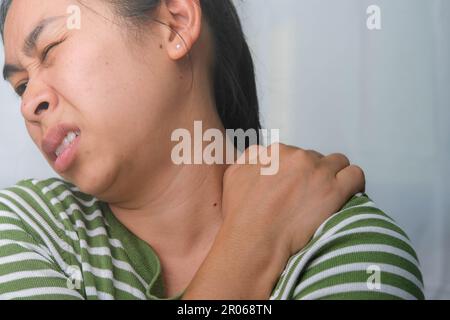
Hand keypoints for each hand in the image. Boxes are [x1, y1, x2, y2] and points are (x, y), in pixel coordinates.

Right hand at [183, 143, 364, 299]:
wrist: (254, 241)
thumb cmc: (242, 215)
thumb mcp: (234, 176)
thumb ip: (249, 158)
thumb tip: (261, 154)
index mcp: (276, 152)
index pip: (296, 154)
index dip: (296, 172)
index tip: (295, 188)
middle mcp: (298, 157)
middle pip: (316, 159)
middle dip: (314, 174)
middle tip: (308, 197)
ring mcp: (319, 172)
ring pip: (338, 163)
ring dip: (335, 176)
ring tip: (328, 196)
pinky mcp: (335, 190)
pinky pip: (356, 175)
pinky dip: (353, 184)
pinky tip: (346, 196)